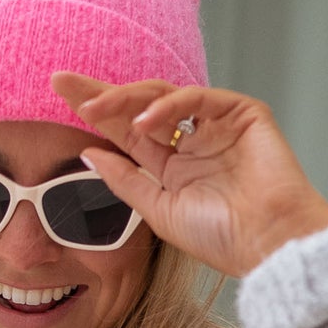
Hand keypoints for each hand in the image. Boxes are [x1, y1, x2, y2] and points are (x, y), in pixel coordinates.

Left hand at [51, 72, 327, 279]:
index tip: (59, 93)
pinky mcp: (243, 113)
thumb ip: (125, 180)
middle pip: (139, 105)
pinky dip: (169, 105)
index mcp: (172, 166)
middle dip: (101, 92)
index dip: (95, 111)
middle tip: (61, 83)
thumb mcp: (158, 211)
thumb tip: (87, 152)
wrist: (268, 243)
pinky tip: (145, 121)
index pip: (126, 129)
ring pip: (164, 95)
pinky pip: (198, 98)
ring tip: (94, 109)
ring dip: (126, 98)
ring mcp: (217, 125)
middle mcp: (192, 141)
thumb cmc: (222, 238)